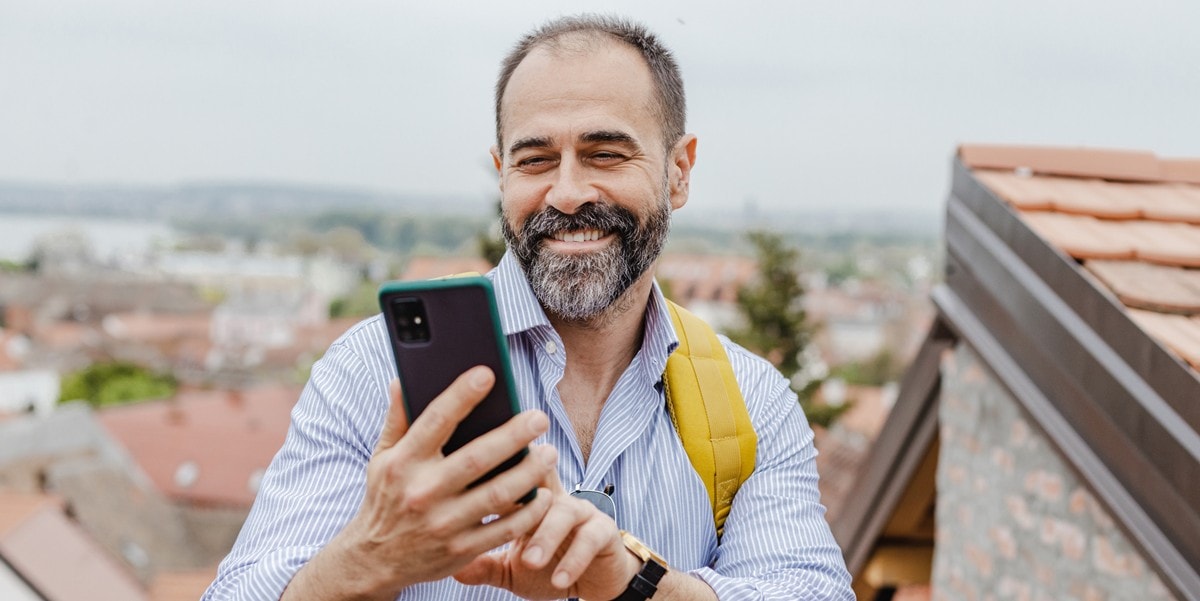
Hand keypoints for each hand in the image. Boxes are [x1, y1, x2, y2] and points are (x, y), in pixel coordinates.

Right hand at [285, 366, 556, 599]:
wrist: (374, 560)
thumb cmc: (385, 498)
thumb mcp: (382, 458)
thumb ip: (397, 419)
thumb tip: (402, 379)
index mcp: (404, 463)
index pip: (435, 422)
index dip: (461, 396)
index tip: (487, 374)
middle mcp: (423, 492)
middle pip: (476, 458)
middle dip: (513, 435)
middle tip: (539, 417)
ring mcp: (443, 524)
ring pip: (498, 494)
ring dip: (529, 472)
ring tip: (549, 453)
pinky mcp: (461, 549)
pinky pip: (505, 529)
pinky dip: (529, 512)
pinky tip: (544, 494)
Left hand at [454, 471, 641, 599]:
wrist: (597, 581)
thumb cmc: (551, 568)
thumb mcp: (512, 570)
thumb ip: (485, 565)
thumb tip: (449, 568)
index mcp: (532, 502)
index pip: (511, 479)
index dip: (493, 477)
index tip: (469, 485)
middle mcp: (557, 498)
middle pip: (539, 481)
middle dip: (521, 489)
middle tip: (498, 508)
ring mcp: (582, 511)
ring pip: (563, 512)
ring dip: (546, 536)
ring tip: (531, 562)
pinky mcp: (604, 530)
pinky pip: (589, 539)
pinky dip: (573, 559)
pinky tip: (558, 578)